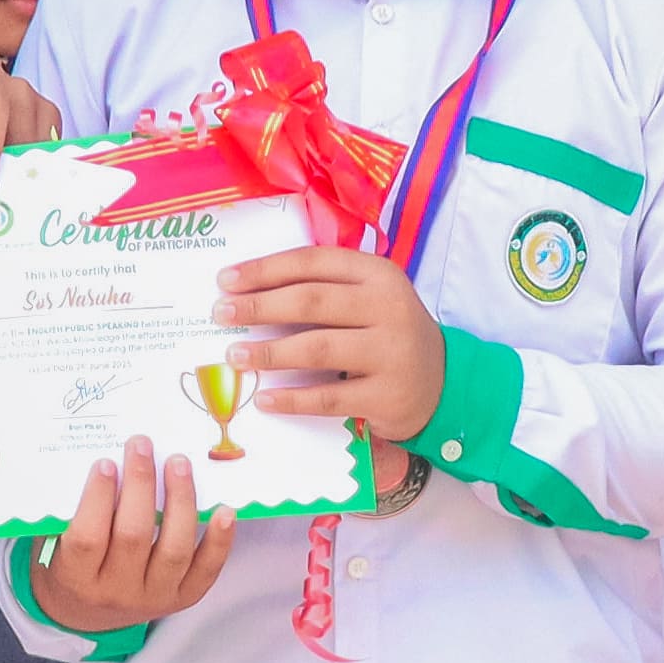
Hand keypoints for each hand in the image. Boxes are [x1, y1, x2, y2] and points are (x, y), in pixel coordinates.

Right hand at [31, 435, 236, 633]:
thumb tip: (107, 461)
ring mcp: (153, 597)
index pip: (88, 537)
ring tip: (178, 463)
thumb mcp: (56, 544)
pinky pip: (205, 570)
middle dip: (141, 485)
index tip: (107, 463)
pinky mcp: (181, 599)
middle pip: (133, 536)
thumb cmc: (70, 565)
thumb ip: (73, 512)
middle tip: (142, 446)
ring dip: (180, 501)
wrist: (85, 613)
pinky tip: (224, 511)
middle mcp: (116, 591)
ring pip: (173, 549)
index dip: (98, 498)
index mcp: (76, 578)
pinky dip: (219, 540)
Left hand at [221, 246, 450, 444]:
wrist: (442, 382)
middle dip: (259, 307)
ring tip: (235, 356)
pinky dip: (291, 399)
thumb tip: (249, 292)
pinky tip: (264, 399)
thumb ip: (324, 288)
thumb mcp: (369, 298)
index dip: (265, 269)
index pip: (313, 263)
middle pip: (311, 302)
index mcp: (378, 274)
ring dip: (269, 353)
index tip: (226, 280)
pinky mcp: (387, 395)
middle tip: (221, 314)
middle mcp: (388, 308)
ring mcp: (390, 353)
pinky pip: (328, 398)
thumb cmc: (387, 332)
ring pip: (317, 349)